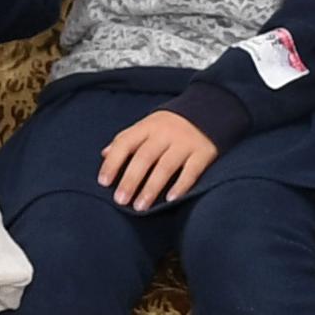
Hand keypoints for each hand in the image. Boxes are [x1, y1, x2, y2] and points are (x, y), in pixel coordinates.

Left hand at [97, 110, 219, 210]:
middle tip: (120, 200)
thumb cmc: (171, 124)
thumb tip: (104, 154)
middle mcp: (165, 133)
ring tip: (140, 206)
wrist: (211, 108)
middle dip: (130, 180)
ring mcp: (185, 143)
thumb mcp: (148, 125)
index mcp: (148, 126)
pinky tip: (170, 200)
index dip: (112, 162)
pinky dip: (181, 186)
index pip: (125, 142)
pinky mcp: (203, 153)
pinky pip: (191, 171)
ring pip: (165, 166)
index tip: (103, 182)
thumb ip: (127, 139)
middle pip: (144, 157)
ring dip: (151, 188)